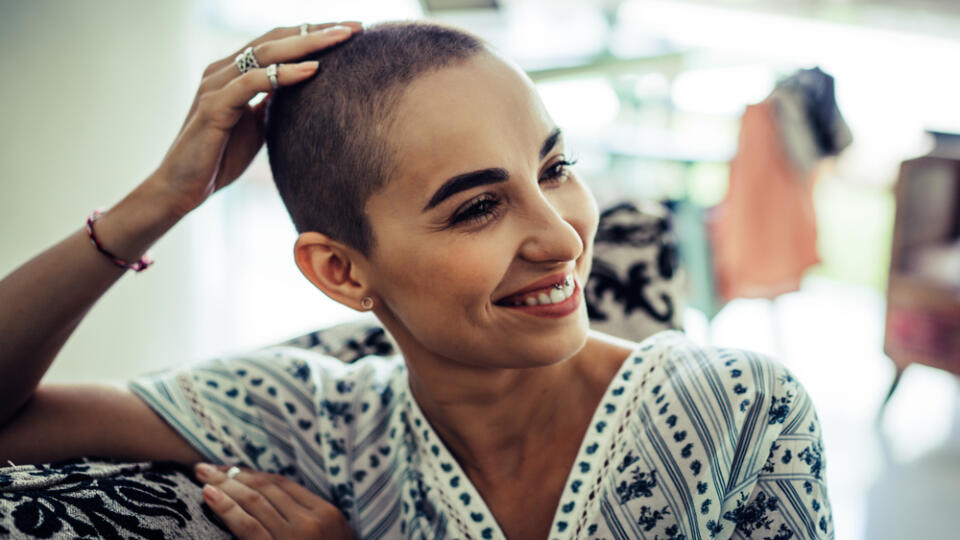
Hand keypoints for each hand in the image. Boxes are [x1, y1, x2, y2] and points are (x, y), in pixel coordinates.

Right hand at [149, 22, 362, 217]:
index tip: (352, 32)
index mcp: (234, 72)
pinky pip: (253, 82)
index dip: (314, 34)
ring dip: (307, 44)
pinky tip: (313, 70)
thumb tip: (301, 89)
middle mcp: (223, 70)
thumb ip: (272, 103)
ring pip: (267, 53)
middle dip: (318, 31)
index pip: (279, 42)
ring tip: (342, 40)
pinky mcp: (213, 105)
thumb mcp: (256, 125)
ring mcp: (216, 85)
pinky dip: (284, 74)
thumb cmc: (219, 158)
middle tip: (356, 27)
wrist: (183, 189)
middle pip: (276, 39)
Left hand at [194, 463, 352, 539]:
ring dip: (225, 485)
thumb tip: (264, 496)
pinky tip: (209, 496)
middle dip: (234, 475)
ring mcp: (294, 537)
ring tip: (202, 476)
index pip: (283, 484)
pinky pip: (247, 525)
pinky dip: (227, 508)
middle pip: (267, 488)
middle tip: (206, 468)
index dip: (253, 474)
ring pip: (255, 501)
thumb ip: (305, 518)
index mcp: (328, 514)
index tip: (228, 469)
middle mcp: (313, 521)